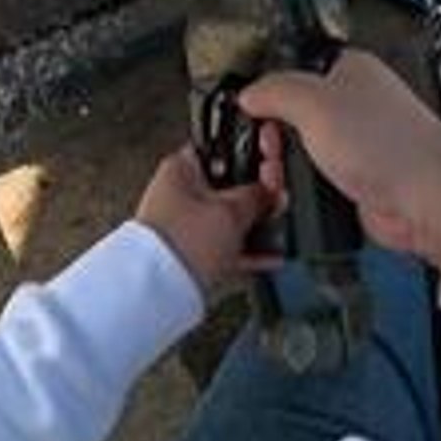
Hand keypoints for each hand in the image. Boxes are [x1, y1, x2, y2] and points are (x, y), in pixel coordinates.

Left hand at [136, 143, 279, 294]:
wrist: (159, 291)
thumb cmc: (182, 241)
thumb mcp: (230, 211)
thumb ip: (257, 196)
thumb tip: (270, 191)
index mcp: (181, 170)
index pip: (220, 149)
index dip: (249, 154)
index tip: (272, 162)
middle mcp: (179, 194)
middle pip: (228, 187)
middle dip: (258, 196)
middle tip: (280, 199)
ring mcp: (185, 225)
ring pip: (228, 220)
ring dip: (256, 224)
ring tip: (281, 227)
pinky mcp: (191, 254)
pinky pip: (226, 247)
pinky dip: (248, 250)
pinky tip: (271, 256)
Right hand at [239, 50, 440, 288]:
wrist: (424, 199)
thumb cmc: (389, 144)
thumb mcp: (312, 102)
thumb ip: (274, 90)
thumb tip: (250, 93)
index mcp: (350, 70)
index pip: (296, 69)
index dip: (271, 89)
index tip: (255, 108)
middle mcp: (356, 105)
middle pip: (295, 115)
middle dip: (274, 136)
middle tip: (271, 146)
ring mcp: (358, 146)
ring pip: (304, 152)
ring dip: (285, 167)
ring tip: (281, 174)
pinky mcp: (357, 181)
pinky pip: (317, 182)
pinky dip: (303, 191)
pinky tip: (299, 194)